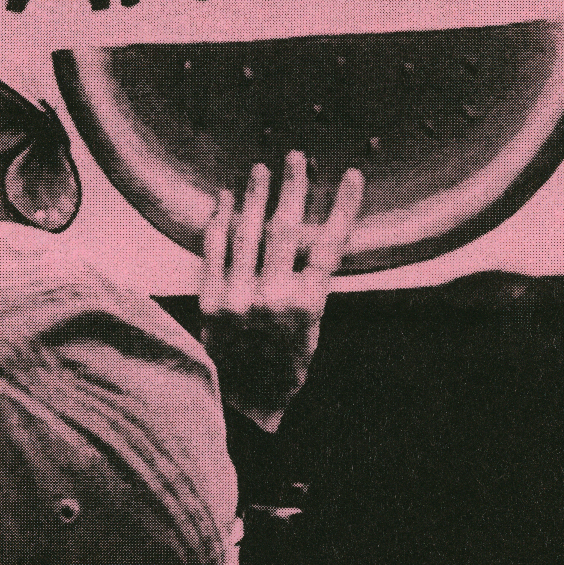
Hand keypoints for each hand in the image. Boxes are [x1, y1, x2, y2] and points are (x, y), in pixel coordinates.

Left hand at [200, 152, 363, 432]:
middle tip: (295, 158)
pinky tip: (223, 200)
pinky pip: (213, 250)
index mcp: (307, 307)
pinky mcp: (209, 302)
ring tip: (260, 170)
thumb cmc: (283, 368)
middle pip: (286, 230)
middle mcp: (272, 299)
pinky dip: (219, 221)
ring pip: (247, 233)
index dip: (344, 209)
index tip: (354, 177)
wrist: (241, 406)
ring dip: (254, 196)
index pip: (330, 246)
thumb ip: (309, 287)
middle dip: (292, 189)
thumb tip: (314, 239)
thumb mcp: (311, 332)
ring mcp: (237, 299)